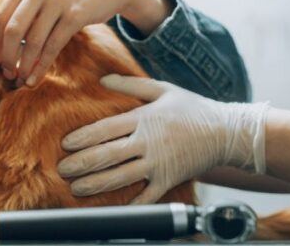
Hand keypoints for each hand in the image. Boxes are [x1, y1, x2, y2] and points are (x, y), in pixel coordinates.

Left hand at [0, 0, 171, 86]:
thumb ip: (26, 8)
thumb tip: (4, 45)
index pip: (1, 17)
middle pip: (12, 30)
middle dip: (7, 57)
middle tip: (7, 74)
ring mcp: (58, 0)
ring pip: (32, 41)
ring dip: (23, 65)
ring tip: (20, 80)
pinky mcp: (75, 14)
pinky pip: (52, 46)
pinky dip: (41, 66)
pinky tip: (35, 78)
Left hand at [57, 75, 268, 203]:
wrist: (226, 131)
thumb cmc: (193, 108)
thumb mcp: (162, 89)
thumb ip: (131, 85)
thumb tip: (103, 80)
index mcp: (144, 119)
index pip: (106, 129)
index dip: (83, 137)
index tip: (66, 144)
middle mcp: (148, 142)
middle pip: (107, 155)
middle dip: (82, 163)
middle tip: (63, 169)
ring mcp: (158, 163)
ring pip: (121, 176)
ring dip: (96, 183)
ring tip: (77, 189)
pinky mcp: (170, 179)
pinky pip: (147, 196)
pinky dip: (131, 204)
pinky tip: (114, 209)